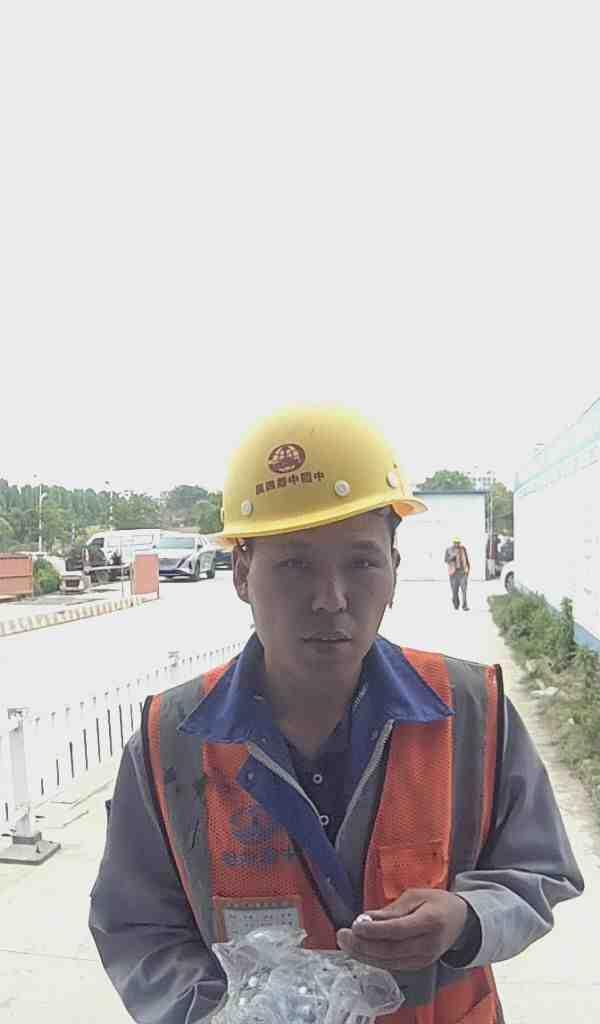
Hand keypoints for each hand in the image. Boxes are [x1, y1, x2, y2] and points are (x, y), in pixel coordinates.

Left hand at [337, 890, 467, 971]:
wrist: (460, 921)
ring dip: (364, 954)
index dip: (375, 930)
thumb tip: (367, 918)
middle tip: (342, 935)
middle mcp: (428, 944)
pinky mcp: (419, 966)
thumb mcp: (415, 896)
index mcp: (431, 921)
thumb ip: (392, 910)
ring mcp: (424, 959)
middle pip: (391, 950)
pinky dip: (374, 959)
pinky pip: (393, 965)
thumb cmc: (437, 903)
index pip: (398, 930)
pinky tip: (360, 950)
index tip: (355, 925)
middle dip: (363, 945)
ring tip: (345, 943)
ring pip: (389, 961)